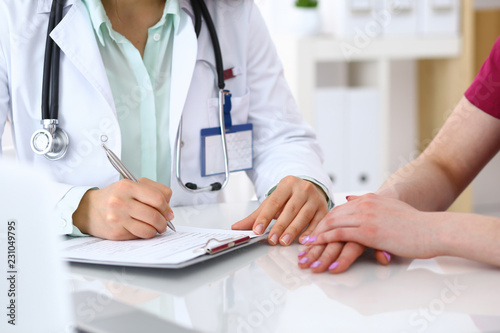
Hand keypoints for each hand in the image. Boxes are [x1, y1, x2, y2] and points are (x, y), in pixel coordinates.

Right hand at [73, 178, 173, 239]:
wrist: (88, 209)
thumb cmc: (114, 196)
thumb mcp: (132, 185)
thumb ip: (154, 191)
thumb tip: (169, 212)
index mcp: (127, 186)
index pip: (158, 198)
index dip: (167, 207)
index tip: (168, 212)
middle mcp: (120, 201)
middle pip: (155, 216)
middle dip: (164, 222)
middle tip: (164, 222)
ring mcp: (117, 218)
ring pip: (149, 229)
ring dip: (156, 230)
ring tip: (155, 227)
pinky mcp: (116, 233)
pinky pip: (139, 236)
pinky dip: (144, 234)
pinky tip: (141, 228)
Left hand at [232, 176, 328, 245]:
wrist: (310, 189)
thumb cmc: (289, 198)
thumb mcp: (272, 202)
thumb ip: (256, 216)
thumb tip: (236, 228)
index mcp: (287, 184)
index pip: (273, 202)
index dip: (264, 217)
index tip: (257, 230)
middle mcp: (302, 188)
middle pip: (289, 210)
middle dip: (279, 226)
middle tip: (271, 240)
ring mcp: (315, 198)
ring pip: (303, 215)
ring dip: (293, 230)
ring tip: (283, 241)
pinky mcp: (324, 208)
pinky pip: (318, 222)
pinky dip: (310, 232)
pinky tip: (303, 240)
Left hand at [303, 194, 438, 270]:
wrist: (433, 229)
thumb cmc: (416, 224)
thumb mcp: (390, 207)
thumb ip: (369, 203)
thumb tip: (349, 198)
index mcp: (369, 199)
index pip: (339, 209)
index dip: (324, 222)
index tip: (313, 232)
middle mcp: (364, 204)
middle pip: (332, 217)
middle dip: (316, 231)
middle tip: (303, 244)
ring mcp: (366, 216)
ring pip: (332, 225)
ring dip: (317, 240)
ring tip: (306, 251)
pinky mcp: (369, 231)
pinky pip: (341, 235)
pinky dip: (327, 242)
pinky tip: (319, 251)